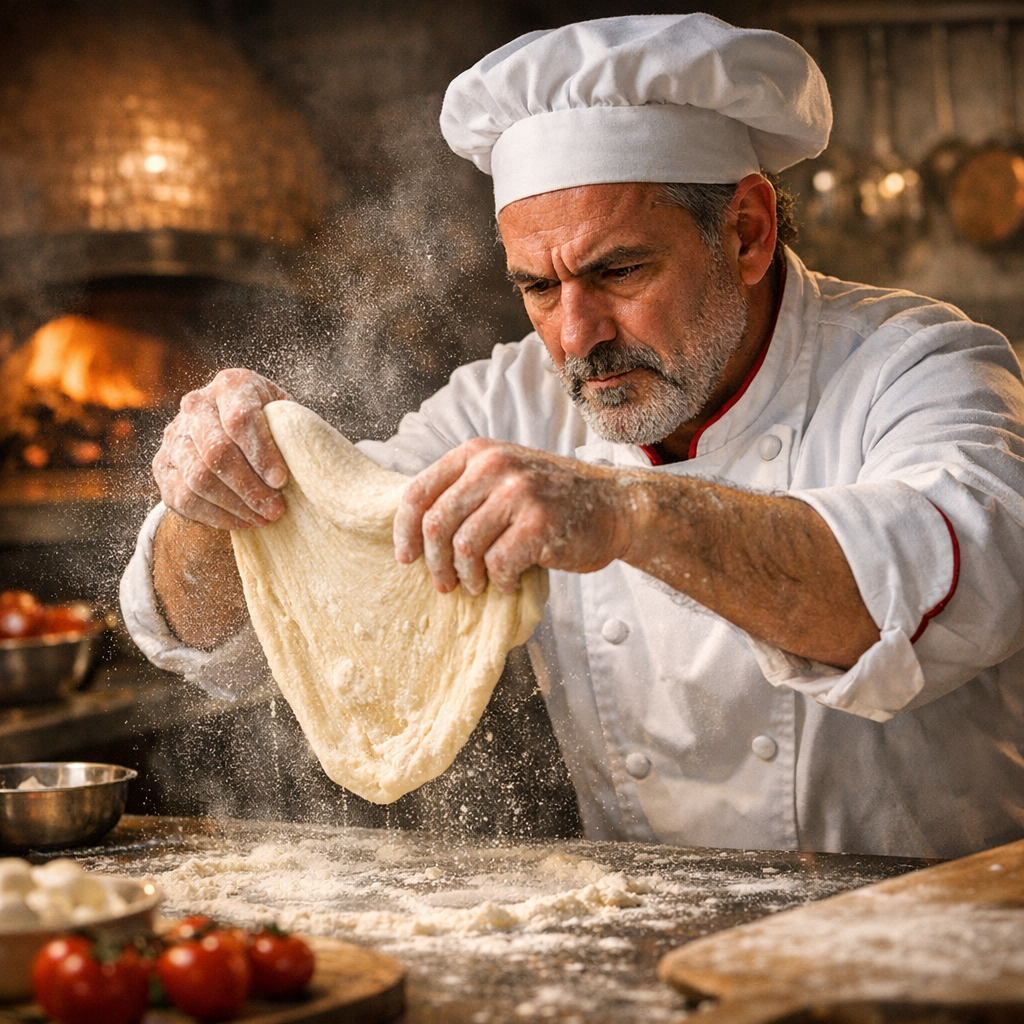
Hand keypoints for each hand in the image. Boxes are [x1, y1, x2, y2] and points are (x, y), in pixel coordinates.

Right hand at [153, 369, 291, 529]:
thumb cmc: (273, 429)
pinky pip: (184, 498)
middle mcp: (196, 404)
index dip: (262, 454)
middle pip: (217, 451)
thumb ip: (291, 433)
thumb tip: (304, 462)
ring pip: (199, 478)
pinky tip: (243, 522)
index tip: (281, 481)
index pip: (240, 419)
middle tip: (276, 509)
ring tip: (263, 518)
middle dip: (249, 486)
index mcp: (231, 385)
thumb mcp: (286, 420)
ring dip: (235, 505)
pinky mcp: (163, 466)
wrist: (236, 438)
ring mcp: (175, 435)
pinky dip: (216, 516)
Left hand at [393, 439, 630, 594]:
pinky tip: (510, 582)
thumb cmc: (553, 500)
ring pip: (464, 548)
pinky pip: (498, 564)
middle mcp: (494, 465)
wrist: (615, 505)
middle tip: (445, 584)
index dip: (404, 532)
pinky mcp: (538, 523)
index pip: (418, 492)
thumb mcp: (504, 478)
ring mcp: (518, 492)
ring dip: (468, 577)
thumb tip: (414, 533)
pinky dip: (499, 582)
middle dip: (435, 564)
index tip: (406, 558)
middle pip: (436, 525)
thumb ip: (465, 492)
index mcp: (477, 453)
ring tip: (480, 584)